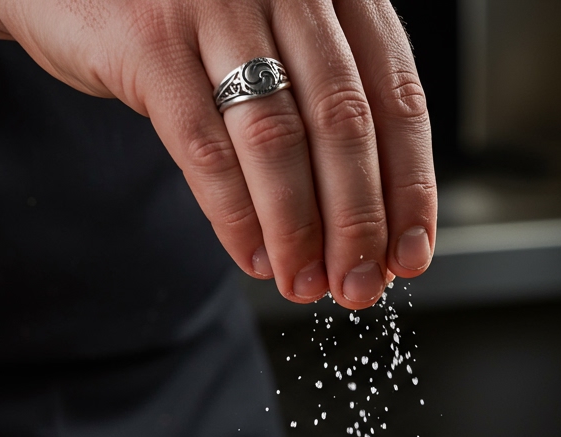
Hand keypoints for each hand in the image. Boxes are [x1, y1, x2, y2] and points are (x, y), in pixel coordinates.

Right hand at [0, 0, 436, 308]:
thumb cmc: (187, 14)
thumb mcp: (274, 38)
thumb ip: (321, 108)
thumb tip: (365, 232)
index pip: (397, 97)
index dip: (409, 187)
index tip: (409, 255)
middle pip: (345, 123)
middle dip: (358, 222)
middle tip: (360, 285)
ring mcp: (217, 4)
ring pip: (279, 139)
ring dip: (298, 230)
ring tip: (304, 282)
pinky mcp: (151, 39)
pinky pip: (206, 148)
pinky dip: (235, 215)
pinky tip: (253, 255)